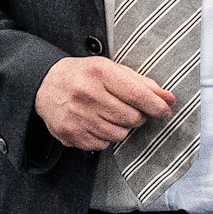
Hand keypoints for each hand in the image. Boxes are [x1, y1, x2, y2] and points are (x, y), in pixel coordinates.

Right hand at [36, 54, 174, 151]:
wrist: (44, 85)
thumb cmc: (82, 75)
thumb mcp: (110, 69)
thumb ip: (141, 83)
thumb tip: (168, 98)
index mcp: (99, 73)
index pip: (138, 94)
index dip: (157, 106)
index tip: (165, 110)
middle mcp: (87, 94)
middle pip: (132, 118)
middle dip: (137, 116)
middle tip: (128, 109)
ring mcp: (78, 116)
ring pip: (120, 134)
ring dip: (121, 127)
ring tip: (108, 114)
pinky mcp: (71, 134)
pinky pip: (103, 144)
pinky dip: (105, 136)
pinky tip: (95, 123)